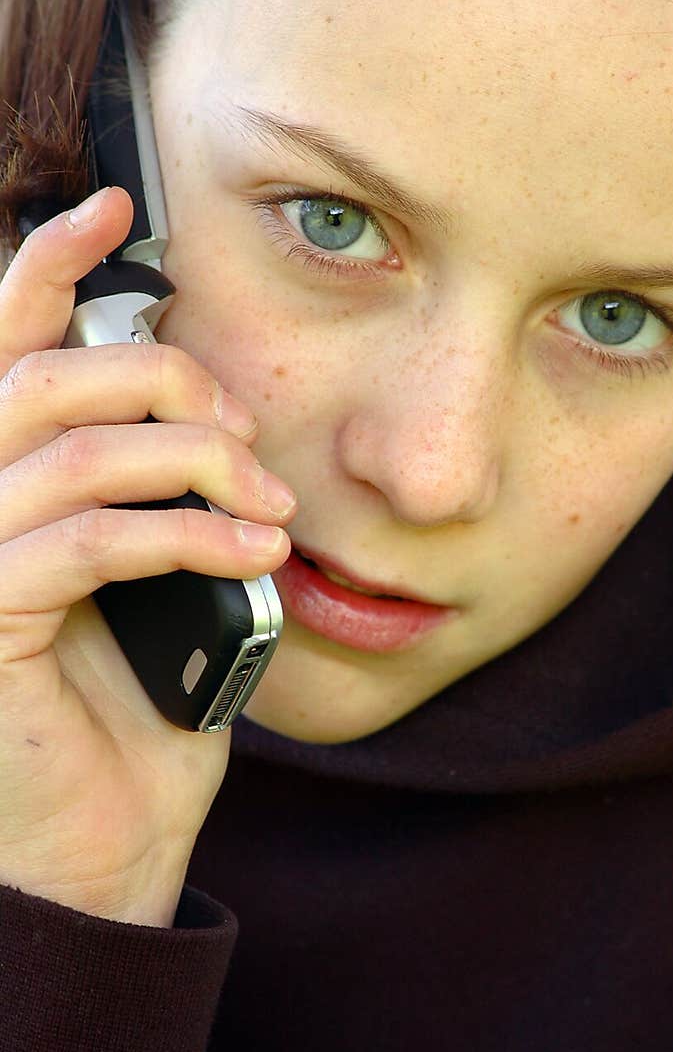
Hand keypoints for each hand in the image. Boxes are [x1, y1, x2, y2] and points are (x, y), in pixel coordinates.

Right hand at [0, 187, 293, 924]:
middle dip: (167, 381)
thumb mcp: (159, 584)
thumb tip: (215, 429)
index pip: (2, 345)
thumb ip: (158, 498)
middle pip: (47, 376)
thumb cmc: (138, 713)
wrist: (109, 845)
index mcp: (5, 484)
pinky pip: (90, 539)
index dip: (47, 264)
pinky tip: (251, 555)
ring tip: (267, 508)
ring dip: (195, 462)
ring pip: (74, 446)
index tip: (117, 205)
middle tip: (246, 439)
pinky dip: (186, 534)